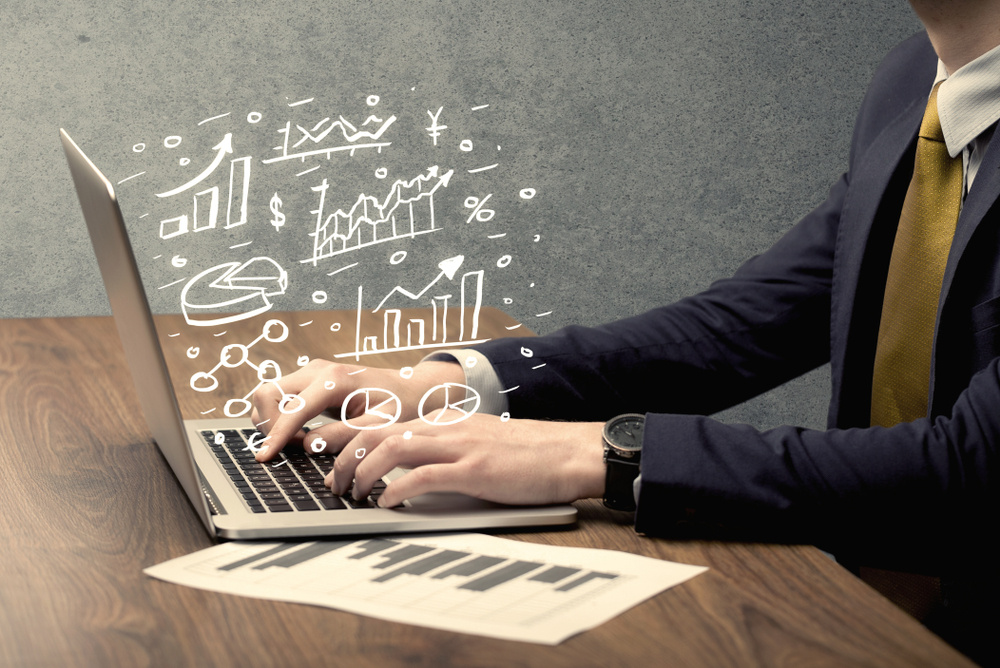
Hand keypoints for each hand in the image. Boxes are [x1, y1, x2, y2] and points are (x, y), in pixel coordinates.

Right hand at [250, 359, 463, 460]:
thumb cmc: (401, 406)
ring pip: (268, 395)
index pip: (293, 408)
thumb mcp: (381, 425)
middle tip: (291, 449)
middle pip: (267, 394)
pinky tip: (301, 434)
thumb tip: (308, 445)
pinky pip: (278, 398)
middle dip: (270, 426)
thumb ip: (346, 435)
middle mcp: (318, 370)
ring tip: (298, 443)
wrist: (410, 388)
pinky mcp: (309, 380)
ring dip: (272, 422)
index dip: (276, 436)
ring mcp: (311, 372)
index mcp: (336, 379)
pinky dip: (279, 418)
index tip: (265, 458)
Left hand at [327, 412, 605, 507]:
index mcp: (443, 421)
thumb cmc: (526, 454)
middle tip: (331, 483)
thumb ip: (444, 450)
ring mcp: (459, 446)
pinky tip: (385, 503)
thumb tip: (410, 469)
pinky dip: (396, 489)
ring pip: (393, 448)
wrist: (567, 452)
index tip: (324, 454)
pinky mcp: (473, 470)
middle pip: (377, 431)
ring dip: (363, 473)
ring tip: (352, 494)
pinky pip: (423, 476)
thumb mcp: (477, 443)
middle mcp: (445, 428)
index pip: (383, 421)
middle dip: (344, 456)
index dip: (347, 435)